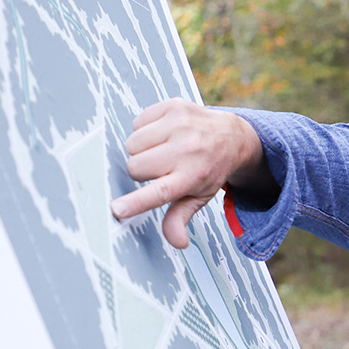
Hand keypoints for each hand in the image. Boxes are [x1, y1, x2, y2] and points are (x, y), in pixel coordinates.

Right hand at [110, 99, 267, 248]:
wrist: (232, 135)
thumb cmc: (209, 169)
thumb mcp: (200, 196)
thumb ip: (181, 218)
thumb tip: (177, 243)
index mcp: (192, 176)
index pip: (159, 193)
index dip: (136, 202)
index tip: (117, 209)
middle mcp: (188, 150)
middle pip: (135, 167)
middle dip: (142, 171)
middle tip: (161, 168)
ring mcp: (181, 125)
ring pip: (132, 143)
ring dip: (142, 149)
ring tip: (163, 150)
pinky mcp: (174, 106)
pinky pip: (137, 122)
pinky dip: (146, 130)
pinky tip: (164, 134)